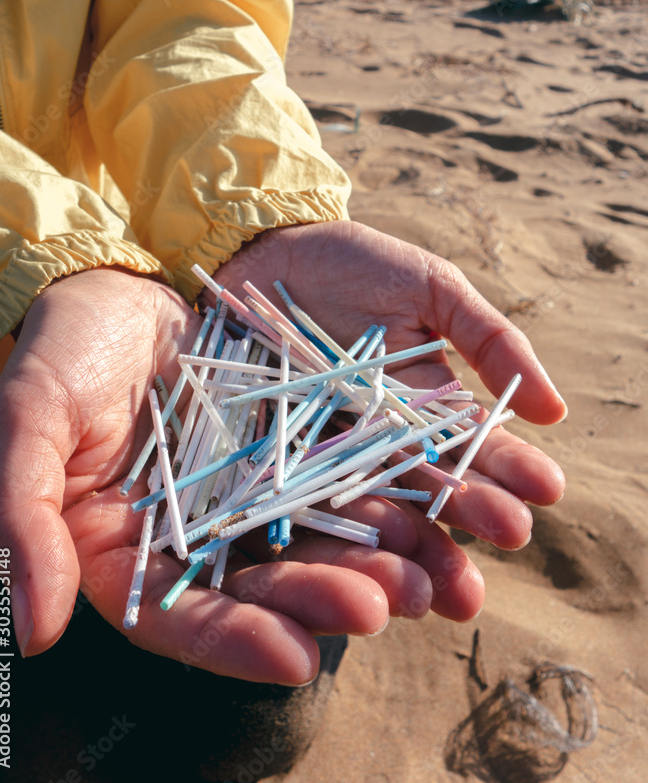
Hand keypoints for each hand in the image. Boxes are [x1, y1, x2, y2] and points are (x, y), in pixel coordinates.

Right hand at [0, 265, 428, 683]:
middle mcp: (189, 538)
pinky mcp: (283, 450)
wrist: (112, 289)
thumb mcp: (27, 423)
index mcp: (121, 553)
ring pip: (308, 541)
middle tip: (382, 605)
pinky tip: (421, 509)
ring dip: (366, 563)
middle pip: (258, 586)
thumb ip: (22, 518)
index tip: (294, 657)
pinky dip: (376, 498)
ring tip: (424, 574)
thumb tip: (36, 629)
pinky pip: (334, 479)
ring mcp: (242, 495)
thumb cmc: (58, 355)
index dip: (232, 642)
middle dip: (320, 600)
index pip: (175, 618)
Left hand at [214, 220, 566, 621]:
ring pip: (373, 494)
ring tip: (437, 576)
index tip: (546, 491)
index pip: (472, 442)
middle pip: (428, 480)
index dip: (507, 466)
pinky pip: (302, 480)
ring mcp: (328, 440)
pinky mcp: (275, 444)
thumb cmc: (355, 262)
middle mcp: (381, 432)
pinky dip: (328, 515)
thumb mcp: (434, 289)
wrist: (267, 245)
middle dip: (468, 514)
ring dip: (408, 535)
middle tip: (505, 546)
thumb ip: (490, 341)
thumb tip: (553, 410)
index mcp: (424, 400)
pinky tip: (358, 544)